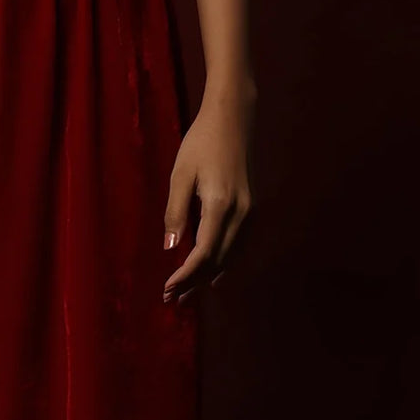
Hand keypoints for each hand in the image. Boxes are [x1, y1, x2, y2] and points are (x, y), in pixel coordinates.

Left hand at [162, 82, 255, 303]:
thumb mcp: (180, 174)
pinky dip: (223, 264)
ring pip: (230, 257)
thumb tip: (170, 249)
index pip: (203, 253)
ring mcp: (250, 212)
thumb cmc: (201, 142)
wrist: (234, 118)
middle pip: (217, 260)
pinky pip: (238, 246)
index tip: (167, 289)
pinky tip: (212, 277)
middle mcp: (240, 213)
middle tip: (172, 301)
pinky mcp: (252, 209)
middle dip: (194, 283)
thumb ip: (175, 213)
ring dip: (208, 277)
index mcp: (220, 204)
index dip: (185, 275)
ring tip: (187, 295)